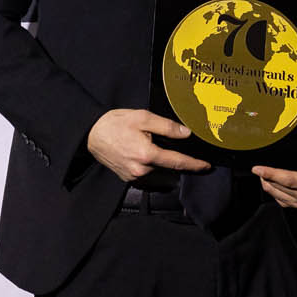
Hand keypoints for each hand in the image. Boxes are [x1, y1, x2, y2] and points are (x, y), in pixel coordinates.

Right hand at [86, 109, 210, 181]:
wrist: (91, 134)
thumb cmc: (115, 123)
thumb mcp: (143, 118)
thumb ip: (166, 126)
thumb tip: (186, 134)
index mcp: (147, 155)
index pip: (177, 162)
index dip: (194, 164)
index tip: (206, 166)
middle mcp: (141, 170)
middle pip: (169, 168)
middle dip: (177, 161)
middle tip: (180, 150)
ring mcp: (133, 177)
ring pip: (158, 173)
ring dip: (164, 165)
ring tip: (159, 149)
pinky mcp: (127, 178)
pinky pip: (147, 176)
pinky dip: (153, 168)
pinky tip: (149, 155)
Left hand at [255, 138, 296, 209]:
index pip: (289, 180)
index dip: (271, 173)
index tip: (258, 169)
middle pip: (281, 187)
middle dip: (267, 177)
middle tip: (257, 169)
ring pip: (278, 194)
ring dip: (267, 184)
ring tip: (262, 173)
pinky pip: (279, 200)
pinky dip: (271, 190)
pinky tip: (269, 182)